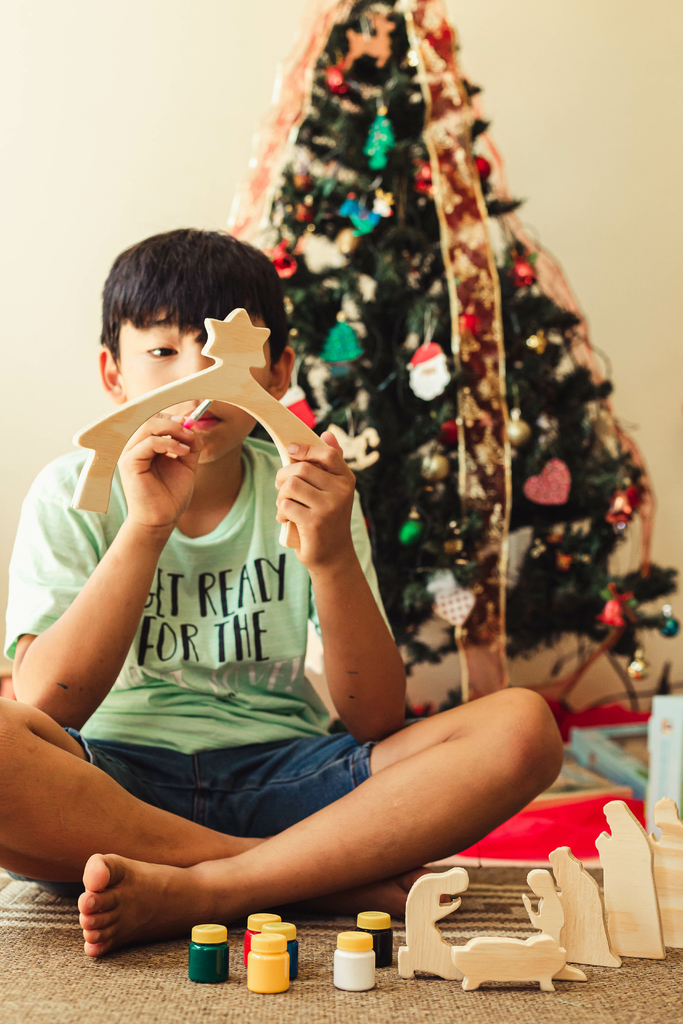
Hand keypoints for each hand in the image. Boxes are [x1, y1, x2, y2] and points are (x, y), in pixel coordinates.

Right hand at [118, 414, 202, 531]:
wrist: (162, 519)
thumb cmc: (171, 494)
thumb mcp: (186, 463)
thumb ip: (190, 444)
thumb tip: (193, 425)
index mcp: (144, 444)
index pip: (154, 419)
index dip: (173, 417)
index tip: (191, 422)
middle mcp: (134, 446)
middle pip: (150, 418)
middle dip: (173, 421)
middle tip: (190, 429)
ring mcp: (129, 453)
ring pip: (148, 426)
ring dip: (172, 429)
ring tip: (189, 441)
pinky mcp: (129, 462)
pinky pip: (148, 442)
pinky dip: (168, 443)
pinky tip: (183, 452)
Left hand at [275, 431, 355, 571]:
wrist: (333, 554)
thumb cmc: (328, 517)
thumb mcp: (333, 489)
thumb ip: (331, 463)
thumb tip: (327, 432)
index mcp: (346, 479)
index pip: (327, 454)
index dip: (306, 449)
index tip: (291, 450)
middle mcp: (341, 492)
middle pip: (301, 469)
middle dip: (283, 476)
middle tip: (281, 487)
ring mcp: (329, 507)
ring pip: (291, 486)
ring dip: (280, 495)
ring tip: (284, 504)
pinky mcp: (314, 522)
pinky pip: (286, 505)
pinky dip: (280, 511)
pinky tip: (286, 519)